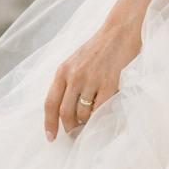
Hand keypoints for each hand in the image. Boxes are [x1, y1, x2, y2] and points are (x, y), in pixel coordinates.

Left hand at [43, 11, 143, 141]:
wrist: (119, 31)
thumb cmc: (98, 48)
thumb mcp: (75, 61)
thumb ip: (67, 81)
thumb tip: (63, 108)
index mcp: (63, 71)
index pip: (50, 103)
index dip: (49, 123)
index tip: (51, 137)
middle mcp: (74, 76)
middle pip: (65, 113)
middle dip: (69, 127)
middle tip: (74, 133)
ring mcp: (92, 80)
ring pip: (83, 114)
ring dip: (85, 122)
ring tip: (90, 121)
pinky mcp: (109, 83)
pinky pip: (100, 109)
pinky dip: (99, 116)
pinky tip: (101, 113)